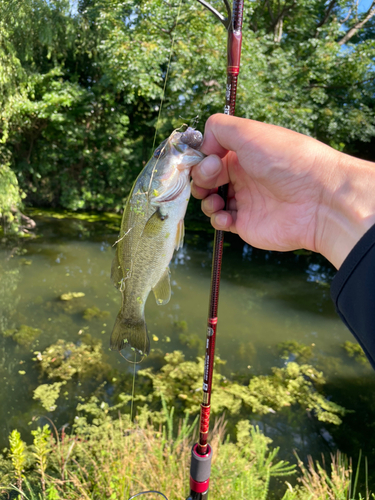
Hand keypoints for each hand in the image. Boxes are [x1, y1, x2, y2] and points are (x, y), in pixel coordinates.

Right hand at [191, 114, 374, 268]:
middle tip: (209, 180)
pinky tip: (227, 217)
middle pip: (207, 177)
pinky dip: (217, 219)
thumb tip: (202, 147)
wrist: (318, 200)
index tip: (204, 160)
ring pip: (211, 200)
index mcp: (245, 152)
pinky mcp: (247, 224)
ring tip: (215, 201)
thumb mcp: (250, 131)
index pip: (211, 153)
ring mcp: (246, 200)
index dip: (201, 157)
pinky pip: (222, 222)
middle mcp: (244, 175)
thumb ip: (219, 128)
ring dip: (205, 200)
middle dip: (200, 179)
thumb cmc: (286, 161)